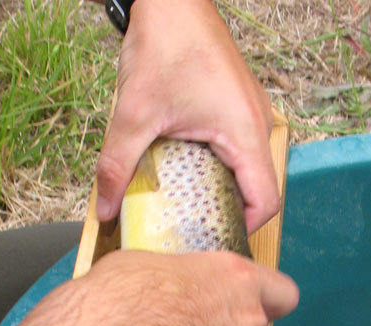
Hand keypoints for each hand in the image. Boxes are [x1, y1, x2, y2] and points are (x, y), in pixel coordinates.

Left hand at [94, 0, 277, 233]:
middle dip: (225, 212)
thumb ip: (118, 164)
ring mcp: (249, 114)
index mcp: (245, 131)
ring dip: (219, 187)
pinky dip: (215, 165)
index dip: (241, 229)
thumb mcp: (136, 112)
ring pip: (246, 169)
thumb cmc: (168, 43)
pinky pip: (236, 148)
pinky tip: (183, 167)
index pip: (265, 201)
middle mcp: (257, 124)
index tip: (208, 238)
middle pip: (256, 189)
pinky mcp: (237, 106)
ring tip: (184, 199)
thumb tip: (106, 207)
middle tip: (191, 227)